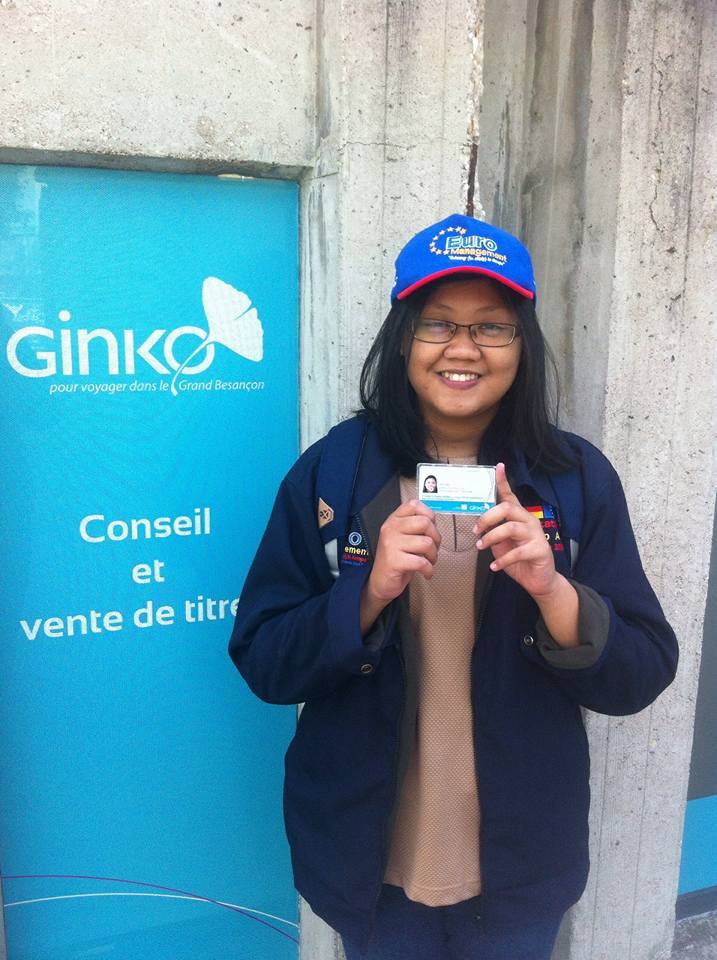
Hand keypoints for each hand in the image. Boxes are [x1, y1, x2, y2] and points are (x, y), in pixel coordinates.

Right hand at [359, 500, 440, 633]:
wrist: (380, 582)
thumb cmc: (396, 559)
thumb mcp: (403, 537)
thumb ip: (415, 526)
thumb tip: (434, 521)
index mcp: (393, 520)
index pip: (414, 505)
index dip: (429, 515)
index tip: (430, 529)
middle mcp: (390, 529)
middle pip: (424, 522)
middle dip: (436, 538)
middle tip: (433, 549)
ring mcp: (391, 544)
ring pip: (426, 543)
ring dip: (433, 556)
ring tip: (429, 562)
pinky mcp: (394, 561)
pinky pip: (421, 562)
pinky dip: (429, 570)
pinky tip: (426, 573)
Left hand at [473, 462, 558, 597]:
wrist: (538, 580)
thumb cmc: (518, 559)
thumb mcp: (501, 543)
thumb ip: (493, 531)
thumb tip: (478, 524)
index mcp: (519, 516)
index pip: (510, 495)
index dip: (503, 481)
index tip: (498, 467)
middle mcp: (529, 521)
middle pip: (507, 508)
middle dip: (487, 518)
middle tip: (476, 531)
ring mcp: (536, 535)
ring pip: (510, 528)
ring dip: (491, 537)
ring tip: (481, 547)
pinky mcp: (540, 550)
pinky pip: (517, 552)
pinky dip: (502, 560)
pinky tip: (494, 566)